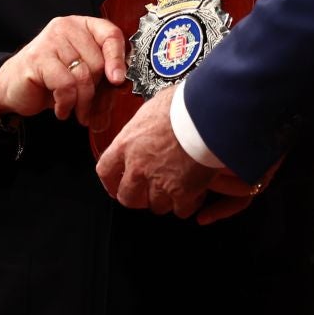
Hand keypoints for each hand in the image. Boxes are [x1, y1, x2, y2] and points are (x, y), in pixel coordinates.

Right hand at [0, 16, 128, 126]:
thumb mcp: (83, 77)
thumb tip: (123, 87)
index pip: (111, 34)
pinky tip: (62, 109)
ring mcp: (50, 41)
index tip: (118, 81)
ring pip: (83, 76)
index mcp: (83, 26)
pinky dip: (67, 103)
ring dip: (83, 103)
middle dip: (98, 92)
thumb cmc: (51, 80)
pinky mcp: (38, 58)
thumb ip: (104, 78)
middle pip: (98, 62)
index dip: (118, 59)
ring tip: (79, 113)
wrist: (13, 87)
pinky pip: (66, 86)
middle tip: (92, 110)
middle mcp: (66, 27)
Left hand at [96, 84, 219, 219]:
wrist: (207, 115)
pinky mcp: (183, 193)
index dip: (110, 182)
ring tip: (176, 189)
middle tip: (146, 193)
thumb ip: (148, 123)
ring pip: (156, 206)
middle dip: (137, 198)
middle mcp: (138, 167)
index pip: (106, 171)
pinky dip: (188, 204)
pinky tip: (194, 192)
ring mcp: (160, 183)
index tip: (115, 185)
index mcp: (127, 144)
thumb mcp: (155, 106)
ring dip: (165, 200)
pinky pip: (181, 210)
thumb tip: (153, 121)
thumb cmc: (184, 105)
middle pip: (127, 197)